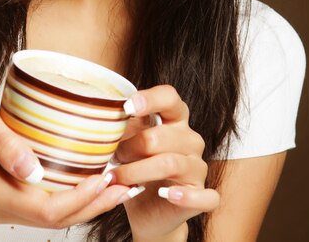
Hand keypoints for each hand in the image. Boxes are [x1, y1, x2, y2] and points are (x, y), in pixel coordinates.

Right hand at [0, 86, 130, 227]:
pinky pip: (41, 206)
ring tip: (116, 187)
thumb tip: (33, 171)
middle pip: (52, 220)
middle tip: (124, 186)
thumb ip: (5, 143)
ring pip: (49, 217)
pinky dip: (68, 199)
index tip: (106, 178)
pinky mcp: (3, 198)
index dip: (80, 199)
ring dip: (84, 205)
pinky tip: (89, 184)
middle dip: (92, 205)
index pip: (44, 210)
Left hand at [111, 85, 219, 240]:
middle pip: (161, 136)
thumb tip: (105, 115)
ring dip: (138, 172)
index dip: (149, 99)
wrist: (147, 210)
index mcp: (174, 118)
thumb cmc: (136, 168)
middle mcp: (190, 139)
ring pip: (170, 164)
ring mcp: (198, 167)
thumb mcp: (127, 143)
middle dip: (130, 147)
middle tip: (113, 157)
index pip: (169, 97)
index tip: (126, 108)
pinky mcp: (203, 195)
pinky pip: (202, 195)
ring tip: (118, 178)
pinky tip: (165, 194)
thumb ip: (122, 127)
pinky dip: (183, 195)